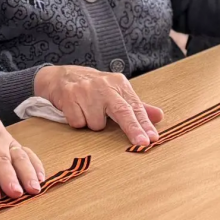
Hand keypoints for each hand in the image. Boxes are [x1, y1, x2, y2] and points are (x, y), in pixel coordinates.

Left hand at [0, 77, 45, 199]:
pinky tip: (41, 176)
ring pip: (18, 155)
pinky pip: (26, 151)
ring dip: (27, 173)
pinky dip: (35, 163)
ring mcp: (5, 137)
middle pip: (2, 159)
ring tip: (34, 188)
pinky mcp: (12, 140)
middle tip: (16, 194)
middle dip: (10, 178)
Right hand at [33, 65, 162, 146]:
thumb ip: (136, 106)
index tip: (152, 138)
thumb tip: (159, 116)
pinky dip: (77, 121)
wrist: (60, 76)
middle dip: (133, 128)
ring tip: (87, 111)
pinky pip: (78, 122)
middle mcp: (104, 85)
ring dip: (92, 123)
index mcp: (119, 83)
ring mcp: (85, 89)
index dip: (144, 123)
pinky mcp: (69, 95)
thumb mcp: (116, 92)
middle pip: (121, 111)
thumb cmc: (93, 88)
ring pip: (96, 123)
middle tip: (142, 143)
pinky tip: (75, 110)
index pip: (135, 106)